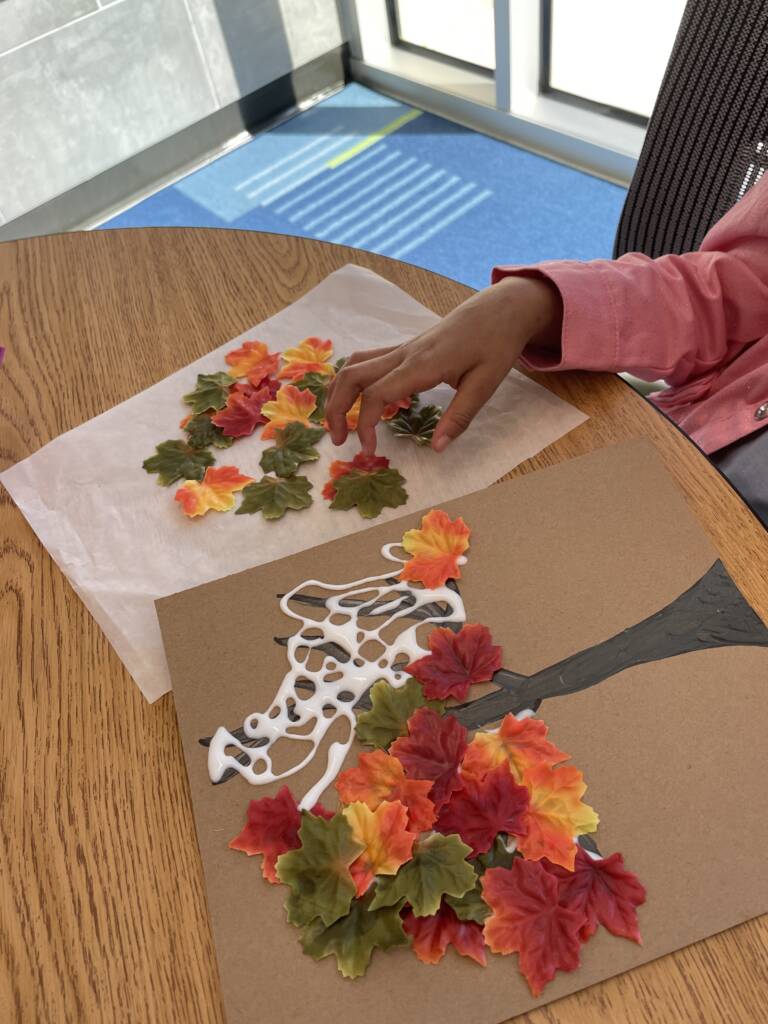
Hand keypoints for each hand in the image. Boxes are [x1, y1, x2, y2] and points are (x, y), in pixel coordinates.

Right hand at [324, 274, 562, 453]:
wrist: (501, 308)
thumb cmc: (496, 343)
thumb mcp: (485, 384)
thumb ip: (459, 418)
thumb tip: (437, 449)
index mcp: (421, 365)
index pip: (377, 395)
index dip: (365, 425)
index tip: (369, 451)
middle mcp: (404, 354)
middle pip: (351, 376)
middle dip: (336, 408)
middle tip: (337, 440)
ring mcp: (403, 348)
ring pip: (354, 365)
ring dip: (338, 392)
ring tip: (339, 422)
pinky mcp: (406, 348)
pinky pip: (369, 361)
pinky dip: (355, 381)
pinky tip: (365, 402)